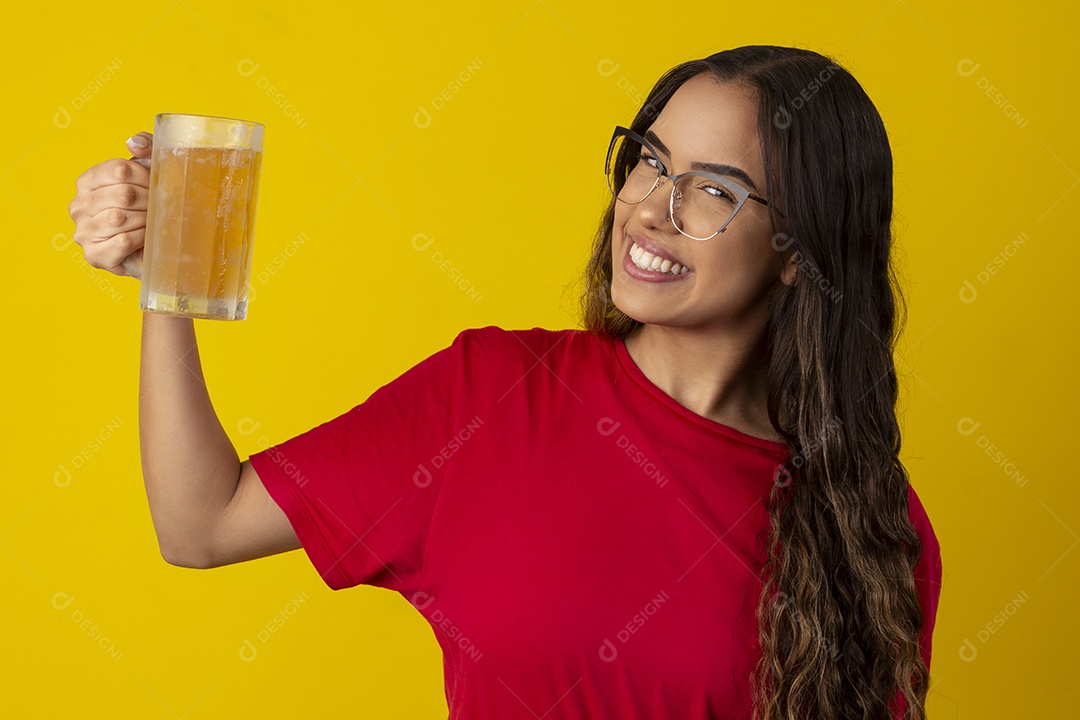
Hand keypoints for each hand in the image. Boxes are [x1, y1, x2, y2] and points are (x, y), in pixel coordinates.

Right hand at [67, 132, 152, 276]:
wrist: (146, 246)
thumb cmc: (145, 204)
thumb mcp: (147, 170)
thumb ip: (145, 147)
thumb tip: (134, 143)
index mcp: (87, 182)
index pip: (120, 169)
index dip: (146, 177)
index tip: (156, 186)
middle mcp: (79, 206)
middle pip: (123, 194)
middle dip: (149, 201)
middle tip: (158, 207)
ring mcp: (83, 232)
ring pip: (120, 218)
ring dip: (145, 220)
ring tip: (152, 222)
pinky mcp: (95, 255)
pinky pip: (123, 241)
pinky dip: (142, 238)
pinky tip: (146, 237)